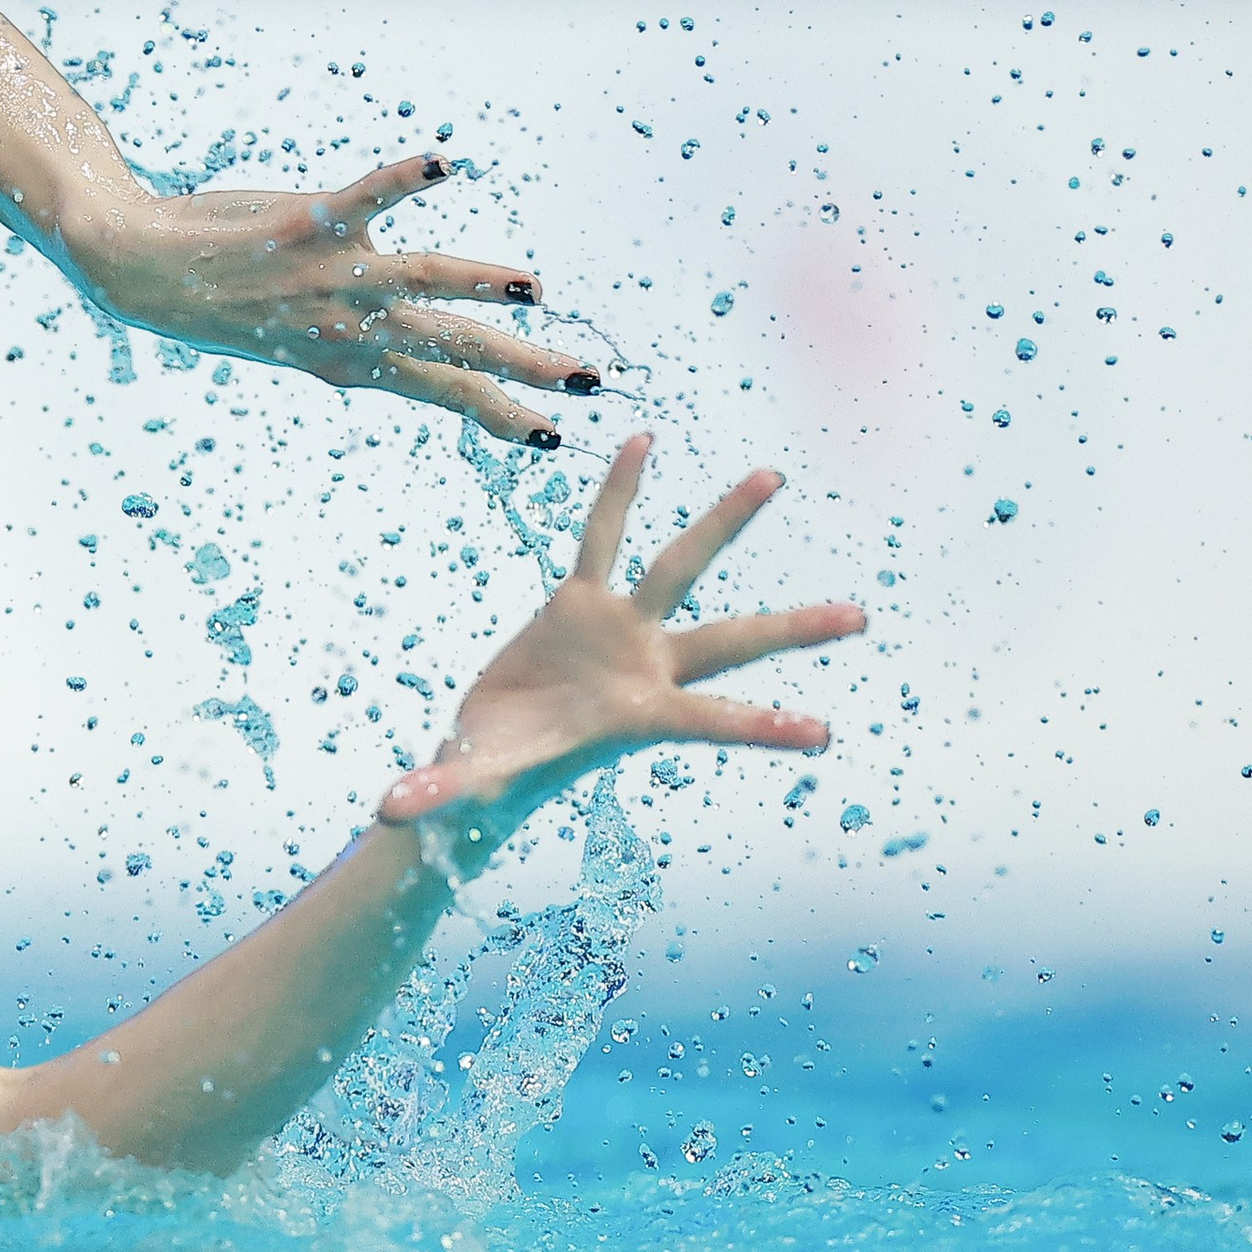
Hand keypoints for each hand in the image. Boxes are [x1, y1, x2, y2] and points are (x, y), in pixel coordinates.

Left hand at [78, 151, 599, 441]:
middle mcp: (346, 328)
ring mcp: (327, 278)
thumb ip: (351, 343)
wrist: (136, 272)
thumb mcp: (292, 341)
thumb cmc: (220, 300)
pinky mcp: (304, 224)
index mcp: (349, 361)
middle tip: (590, 381)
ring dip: (479, 284)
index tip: (556, 440)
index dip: (500, 415)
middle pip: (451, 350)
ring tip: (535, 289)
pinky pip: (364, 197)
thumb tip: (399, 342)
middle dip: (524, 367)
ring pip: (421, 283)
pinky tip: (446, 164)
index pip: (442, 393)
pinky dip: (404, 178)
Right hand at [381, 435, 863, 849]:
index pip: (706, 722)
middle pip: (731, 641)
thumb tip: (390, 813)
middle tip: (861, 618)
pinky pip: (601, 533)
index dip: (758, 729)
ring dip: (727, 522)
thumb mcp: (467, 787)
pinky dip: (619, 490)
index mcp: (633, 720)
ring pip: (682, 568)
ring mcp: (619, 630)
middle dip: (793, 632)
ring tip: (774, 474)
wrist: (482, 757)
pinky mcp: (579, 601)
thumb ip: (438, 793)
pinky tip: (643, 438)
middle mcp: (645, 670)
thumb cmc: (485, 785)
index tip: (824, 735)